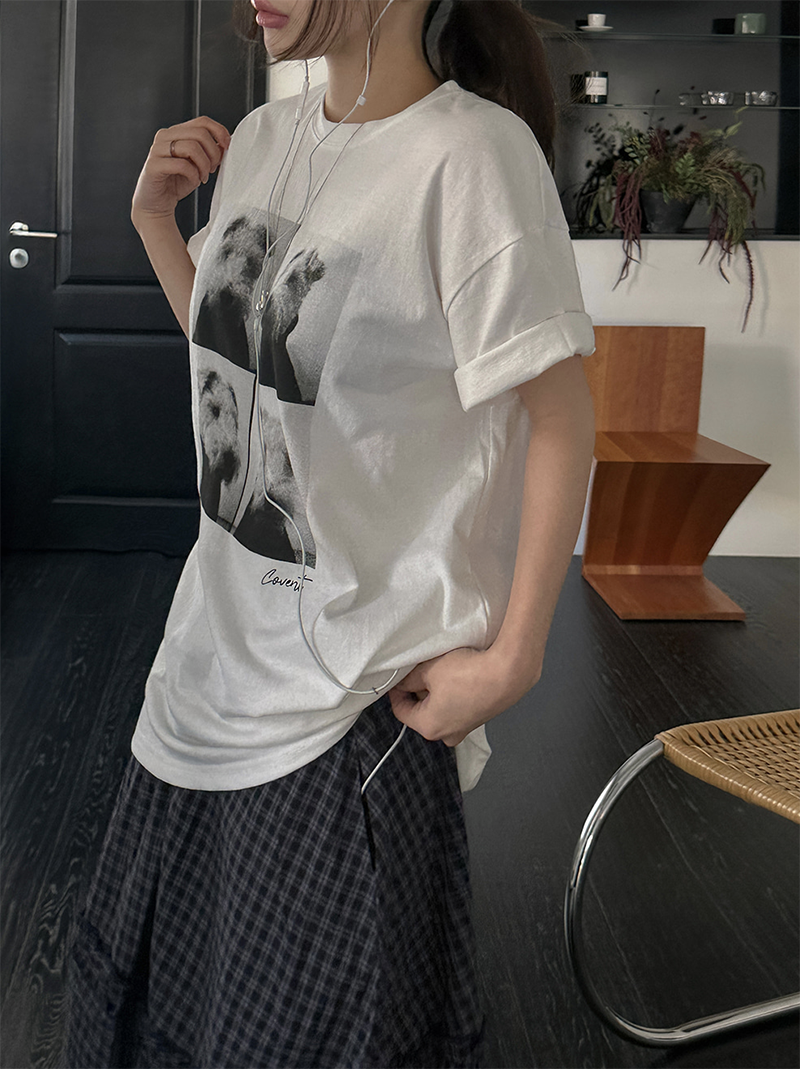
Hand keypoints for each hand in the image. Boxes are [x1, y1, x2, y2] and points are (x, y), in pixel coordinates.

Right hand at [131, 116, 230, 223]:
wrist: (157, 202)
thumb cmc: (176, 182)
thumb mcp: (198, 165)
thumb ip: (209, 152)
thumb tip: (224, 145)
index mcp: (176, 133)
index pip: (202, 122)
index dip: (219, 132)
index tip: (227, 147)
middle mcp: (165, 137)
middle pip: (200, 133)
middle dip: (213, 154)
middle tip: (212, 169)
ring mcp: (157, 149)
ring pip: (192, 147)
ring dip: (204, 165)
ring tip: (202, 177)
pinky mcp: (154, 165)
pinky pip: (182, 165)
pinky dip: (193, 176)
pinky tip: (193, 181)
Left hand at [387, 646, 539, 747]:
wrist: (507, 673)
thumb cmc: (468, 674)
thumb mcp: (428, 670)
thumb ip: (409, 679)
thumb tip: (403, 682)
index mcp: (429, 727)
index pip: (401, 711)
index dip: (395, 691)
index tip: (397, 677)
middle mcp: (447, 735)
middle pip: (421, 712)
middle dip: (418, 691)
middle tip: (419, 670)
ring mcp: (465, 729)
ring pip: (440, 710)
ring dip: (436, 692)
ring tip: (440, 671)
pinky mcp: (479, 718)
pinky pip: (457, 707)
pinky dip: (453, 694)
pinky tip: (458, 676)